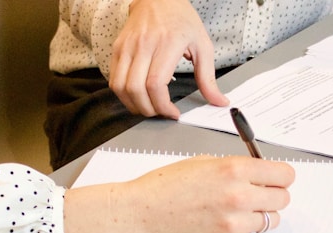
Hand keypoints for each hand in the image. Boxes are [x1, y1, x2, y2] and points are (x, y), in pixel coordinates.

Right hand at [64, 156, 293, 232]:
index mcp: (234, 170)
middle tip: (257, 195)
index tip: (276, 179)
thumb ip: (236, 167)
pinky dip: (244, 232)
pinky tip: (223, 224)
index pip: (284, 175)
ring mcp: (234, 224)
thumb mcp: (204, 162)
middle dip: (272, 195)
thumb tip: (261, 174)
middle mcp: (239, 196)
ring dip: (260, 215)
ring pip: (271, 221)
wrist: (141, 215)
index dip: (280, 176)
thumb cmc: (166, 186)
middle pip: (283, 199)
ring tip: (238, 211)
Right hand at [109, 0, 229, 118]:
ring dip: (133, 105)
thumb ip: (208, 77)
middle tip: (161, 113)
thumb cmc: (181, 20)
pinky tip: (138, 96)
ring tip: (149, 107)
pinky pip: (114, 79)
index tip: (173, 112)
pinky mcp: (117, 48)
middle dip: (148, 110)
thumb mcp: (203, 45)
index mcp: (167, 44)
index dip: (162, 106)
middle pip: (136, 89)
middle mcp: (143, 45)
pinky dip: (124, 94)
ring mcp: (127, 46)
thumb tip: (219, 101)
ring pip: (120, 87)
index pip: (155, 83)